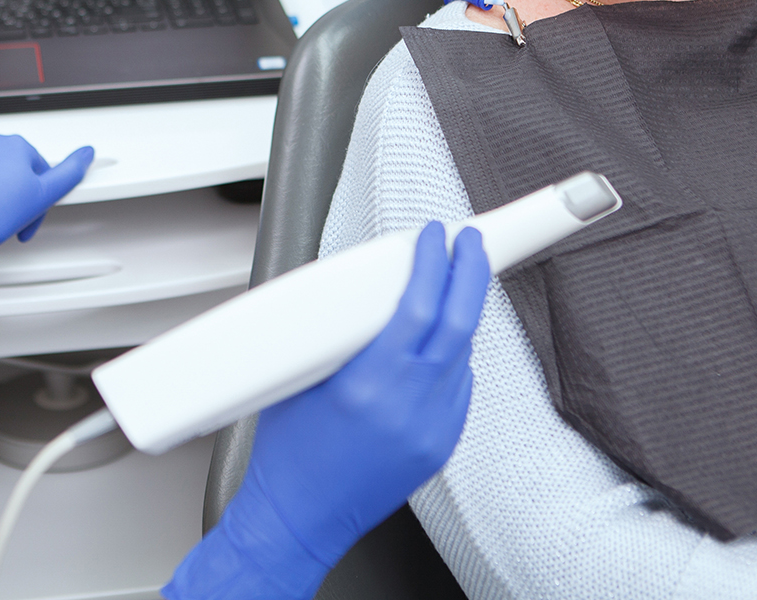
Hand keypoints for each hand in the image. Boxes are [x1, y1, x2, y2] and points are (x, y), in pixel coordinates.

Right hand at [164, 222, 489, 599]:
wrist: (298, 518)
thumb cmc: (287, 455)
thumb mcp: (298, 377)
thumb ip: (333, 333)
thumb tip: (354, 289)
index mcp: (368, 385)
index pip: (420, 307)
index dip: (435, 264)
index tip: (437, 238)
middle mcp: (408, 407)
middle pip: (460, 323)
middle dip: (469, 273)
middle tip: (468, 245)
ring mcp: (431, 429)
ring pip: (464, 354)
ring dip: (461, 314)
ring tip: (451, 287)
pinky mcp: (439, 446)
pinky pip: (460, 388)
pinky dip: (453, 358)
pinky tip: (437, 345)